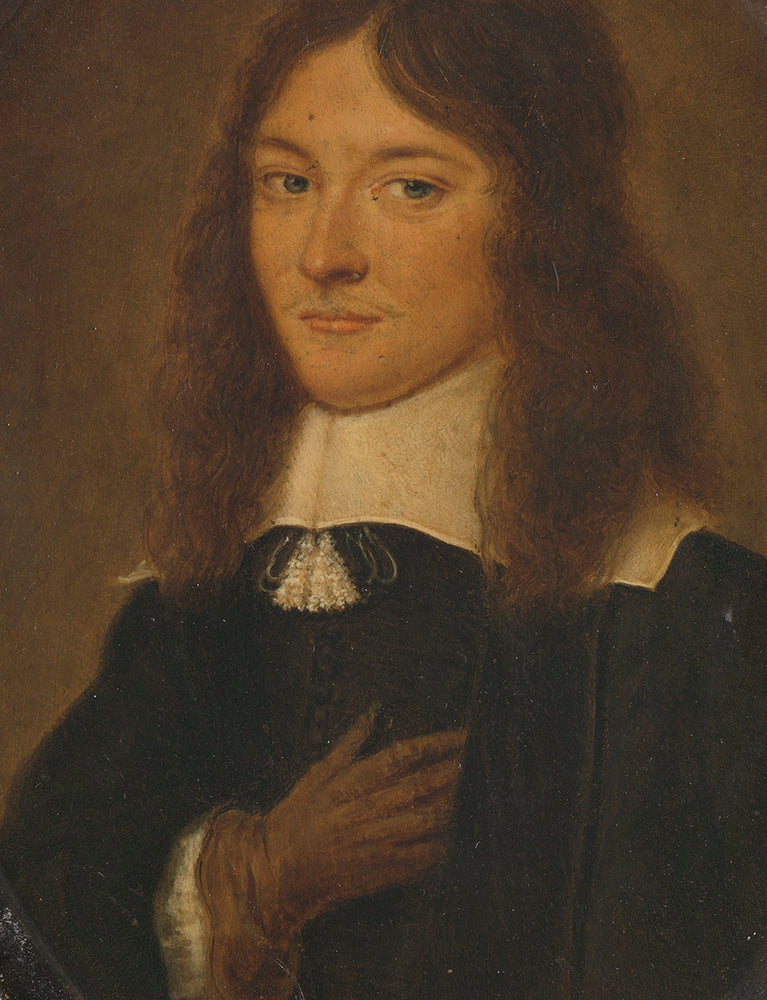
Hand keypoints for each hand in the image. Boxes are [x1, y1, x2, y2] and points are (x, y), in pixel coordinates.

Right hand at [263, 710, 465, 932]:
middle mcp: (367, 809)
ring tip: (476, 790)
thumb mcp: (318, 773)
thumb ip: (350, 743)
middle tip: (482, 756)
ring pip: (428, 818)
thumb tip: (372, 712)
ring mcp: (377, 841)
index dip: (437, 743)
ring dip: (455, 803)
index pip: (404, 755)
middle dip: (457, 768)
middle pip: (423, 784)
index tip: (463, 734)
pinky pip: (423, 857)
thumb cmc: (297, 818)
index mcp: (352, 781)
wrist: (278, 870)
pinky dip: (443, 844)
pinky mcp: (381, 870)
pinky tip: (457, 833)